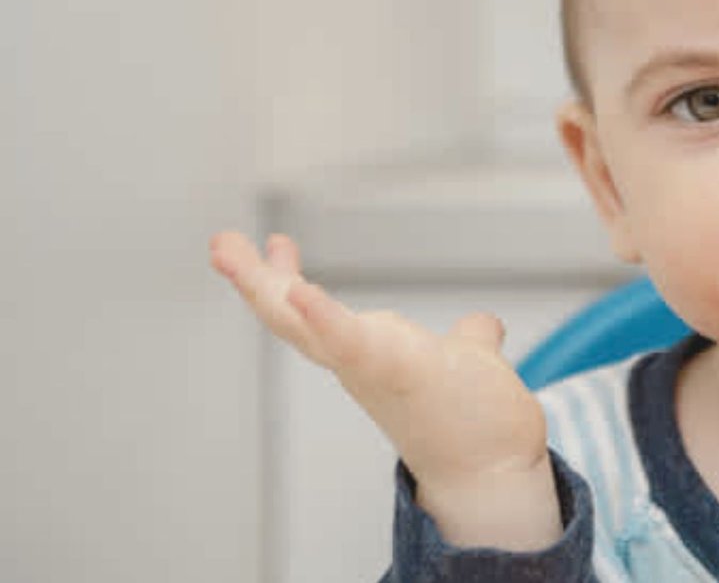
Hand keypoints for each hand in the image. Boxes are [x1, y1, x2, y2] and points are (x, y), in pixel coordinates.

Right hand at [209, 231, 559, 547]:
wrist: (495, 476)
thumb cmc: (477, 425)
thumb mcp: (469, 364)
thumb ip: (471, 343)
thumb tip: (481, 327)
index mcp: (371, 354)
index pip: (318, 314)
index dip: (290, 281)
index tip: (274, 243)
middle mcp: (360, 364)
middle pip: (291, 318)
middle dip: (253, 279)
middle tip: (221, 242)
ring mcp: (372, 369)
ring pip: (302, 327)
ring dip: (264, 289)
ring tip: (229, 252)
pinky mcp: (398, 373)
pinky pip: (351, 343)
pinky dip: (322, 319)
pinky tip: (301, 292)